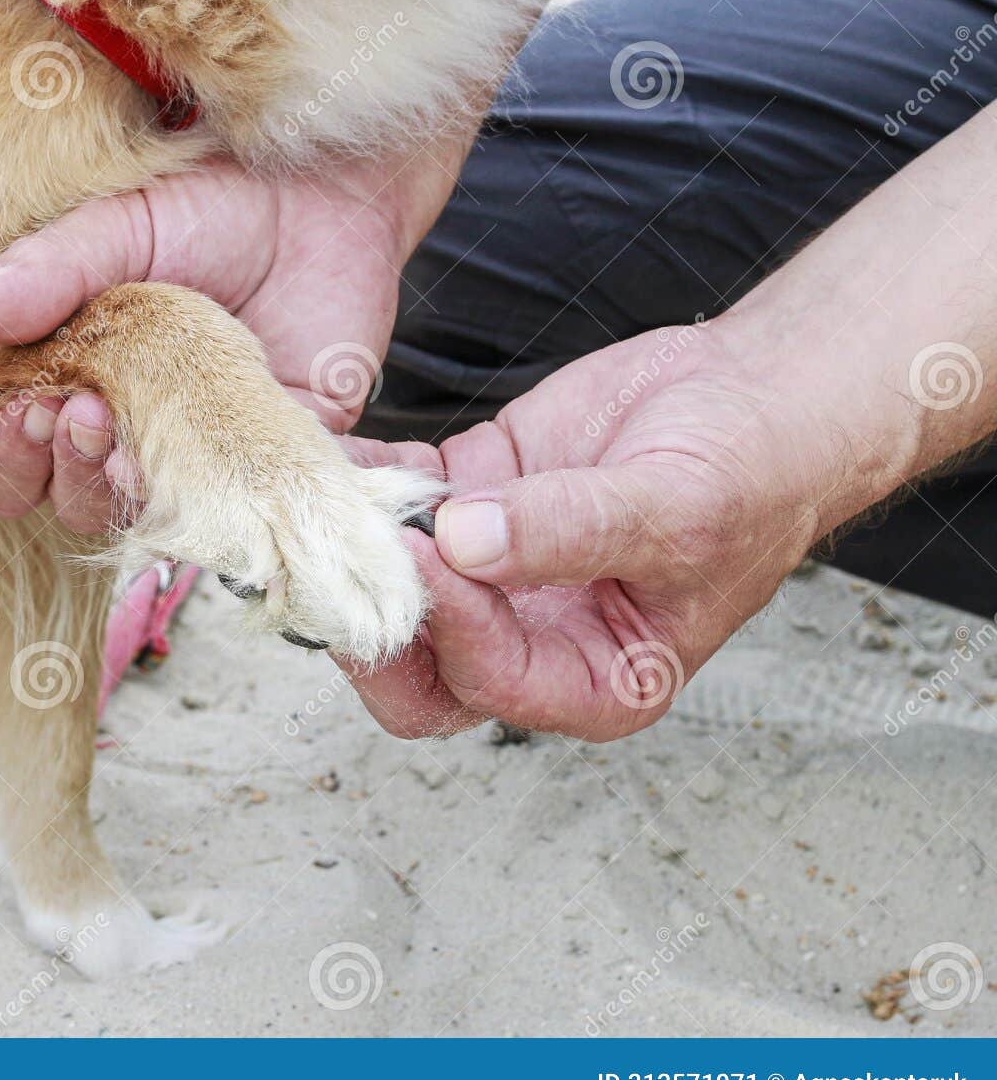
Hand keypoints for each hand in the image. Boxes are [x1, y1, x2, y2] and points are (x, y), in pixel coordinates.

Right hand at [0, 147, 464, 528]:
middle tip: (80, 416)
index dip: (4, 450)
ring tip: (128, 438)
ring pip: (140, 518)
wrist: (323, 197)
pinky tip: (217, 470)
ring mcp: (197, 456)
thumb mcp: (121, 227)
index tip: (25, 406)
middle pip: (66, 499)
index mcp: (70, 382)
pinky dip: (233, 507)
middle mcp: (127, 433)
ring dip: (123, 490)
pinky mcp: (271, 462)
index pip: (10, 452)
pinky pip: (249, 513)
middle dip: (61, 471)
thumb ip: (50, 269)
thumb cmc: (212, 208)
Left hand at [336, 319, 883, 741]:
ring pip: (393, 583)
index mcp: (592, 680)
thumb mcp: (675, 511)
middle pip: (416, 667)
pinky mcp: (468, 503)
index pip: (488, 683)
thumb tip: (465, 543)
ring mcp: (489, 573)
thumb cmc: (749, 474)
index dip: (450, 625)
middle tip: (343, 552)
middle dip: (371, 615)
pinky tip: (337, 450)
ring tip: (325, 493)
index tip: (429, 553)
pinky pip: (398, 504)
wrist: (753, 397)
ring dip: (355, 542)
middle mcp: (529, 639)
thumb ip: (570, 531)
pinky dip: (364, 481)